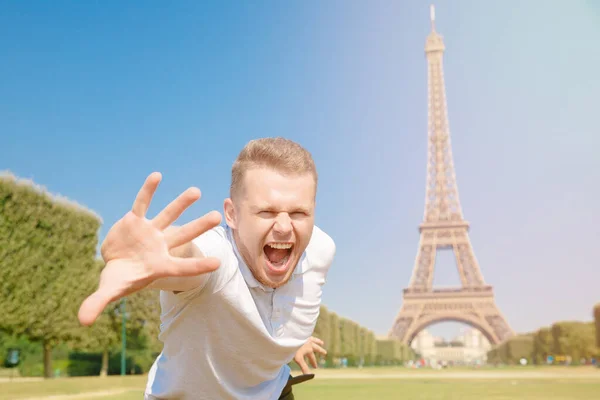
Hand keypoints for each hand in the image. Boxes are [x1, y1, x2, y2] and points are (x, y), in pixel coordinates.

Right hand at [78, 172, 221, 325]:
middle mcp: (160, 246)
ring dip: (181, 203)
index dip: (198, 266)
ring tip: (196, 191)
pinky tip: (157, 175)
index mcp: (159, 266)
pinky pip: (143, 203)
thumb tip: (82, 321)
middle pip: (183, 236)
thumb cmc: (120, 279)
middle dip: (199, 227)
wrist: (116, 262)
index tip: (218, 262)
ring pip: (168, 215)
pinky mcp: (136, 220)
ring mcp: (150, 231)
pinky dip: (148, 190)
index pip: (182, 267)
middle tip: (217, 216)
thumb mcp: (108, 290)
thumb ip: (98, 303)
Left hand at [293, 336, 326, 373]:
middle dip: (320, 351)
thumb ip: (304, 367)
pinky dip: (310, 336)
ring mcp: (306, 337)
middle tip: (325, 353)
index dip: (314, 363)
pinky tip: (308, 336)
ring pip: (313, 340)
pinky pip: (307, 335)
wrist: (289, 337)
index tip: (315, 367)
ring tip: (322, 342)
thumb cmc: (293, 348)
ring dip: (318, 342)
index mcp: (309, 349)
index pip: (312, 358)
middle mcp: (309, 343)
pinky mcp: (301, 334)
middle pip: (316, 348)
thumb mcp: (299, 359)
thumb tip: (310, 376)